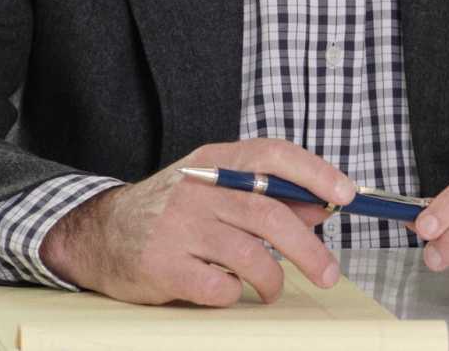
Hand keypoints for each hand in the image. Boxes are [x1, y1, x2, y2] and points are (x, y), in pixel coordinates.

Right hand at [39, 138, 355, 305]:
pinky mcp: (163, 265)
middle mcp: (198, 187)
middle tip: (329, 272)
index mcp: (216, 160)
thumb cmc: (173, 210)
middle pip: (269, 213)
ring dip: (274, 279)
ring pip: (249, 254)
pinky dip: (233, 293)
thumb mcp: (218, 188)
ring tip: (273, 289)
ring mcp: (179, 226)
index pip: (274, 155)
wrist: (102, 233)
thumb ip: (268, 194)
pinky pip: (217, 287)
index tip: (346, 195)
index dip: (315, 172)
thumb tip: (322, 207)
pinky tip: (227, 289)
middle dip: (309, 247)